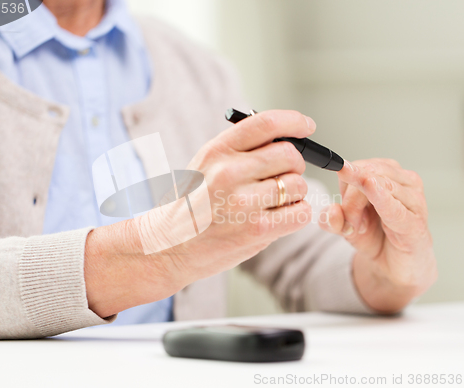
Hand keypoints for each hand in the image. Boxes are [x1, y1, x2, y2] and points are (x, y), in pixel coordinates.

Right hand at [85, 110, 315, 317]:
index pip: (266, 123)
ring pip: (298, 184)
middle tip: (283, 175)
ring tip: (274, 201)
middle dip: (294, 164)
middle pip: (289, 154)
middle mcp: (229, 172)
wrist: (169, 245)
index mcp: (217, 151)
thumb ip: (240, 150)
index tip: (306, 126)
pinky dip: (297, 213)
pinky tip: (279, 217)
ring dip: (294, 192)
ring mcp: (242, 202)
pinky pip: (300, 212)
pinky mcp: (256, 230)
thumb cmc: (192, 205)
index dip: (294, 121)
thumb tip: (286, 139)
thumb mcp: (205, 166)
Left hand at [318, 159, 436, 312]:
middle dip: (350, 200)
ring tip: (361, 229)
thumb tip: (331, 210)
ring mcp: (414, 200)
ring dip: (358, 211)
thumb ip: (331, 219)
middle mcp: (403, 181)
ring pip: (378, 187)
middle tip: (350, 223)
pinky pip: (396, 207)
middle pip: (368, 173)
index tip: (343, 210)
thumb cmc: (375, 237)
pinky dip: (382, 199)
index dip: (345, 186)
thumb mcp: (344, 226)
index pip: (359, 166)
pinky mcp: (416, 223)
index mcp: (386, 174)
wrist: (397, 266)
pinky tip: (375, 191)